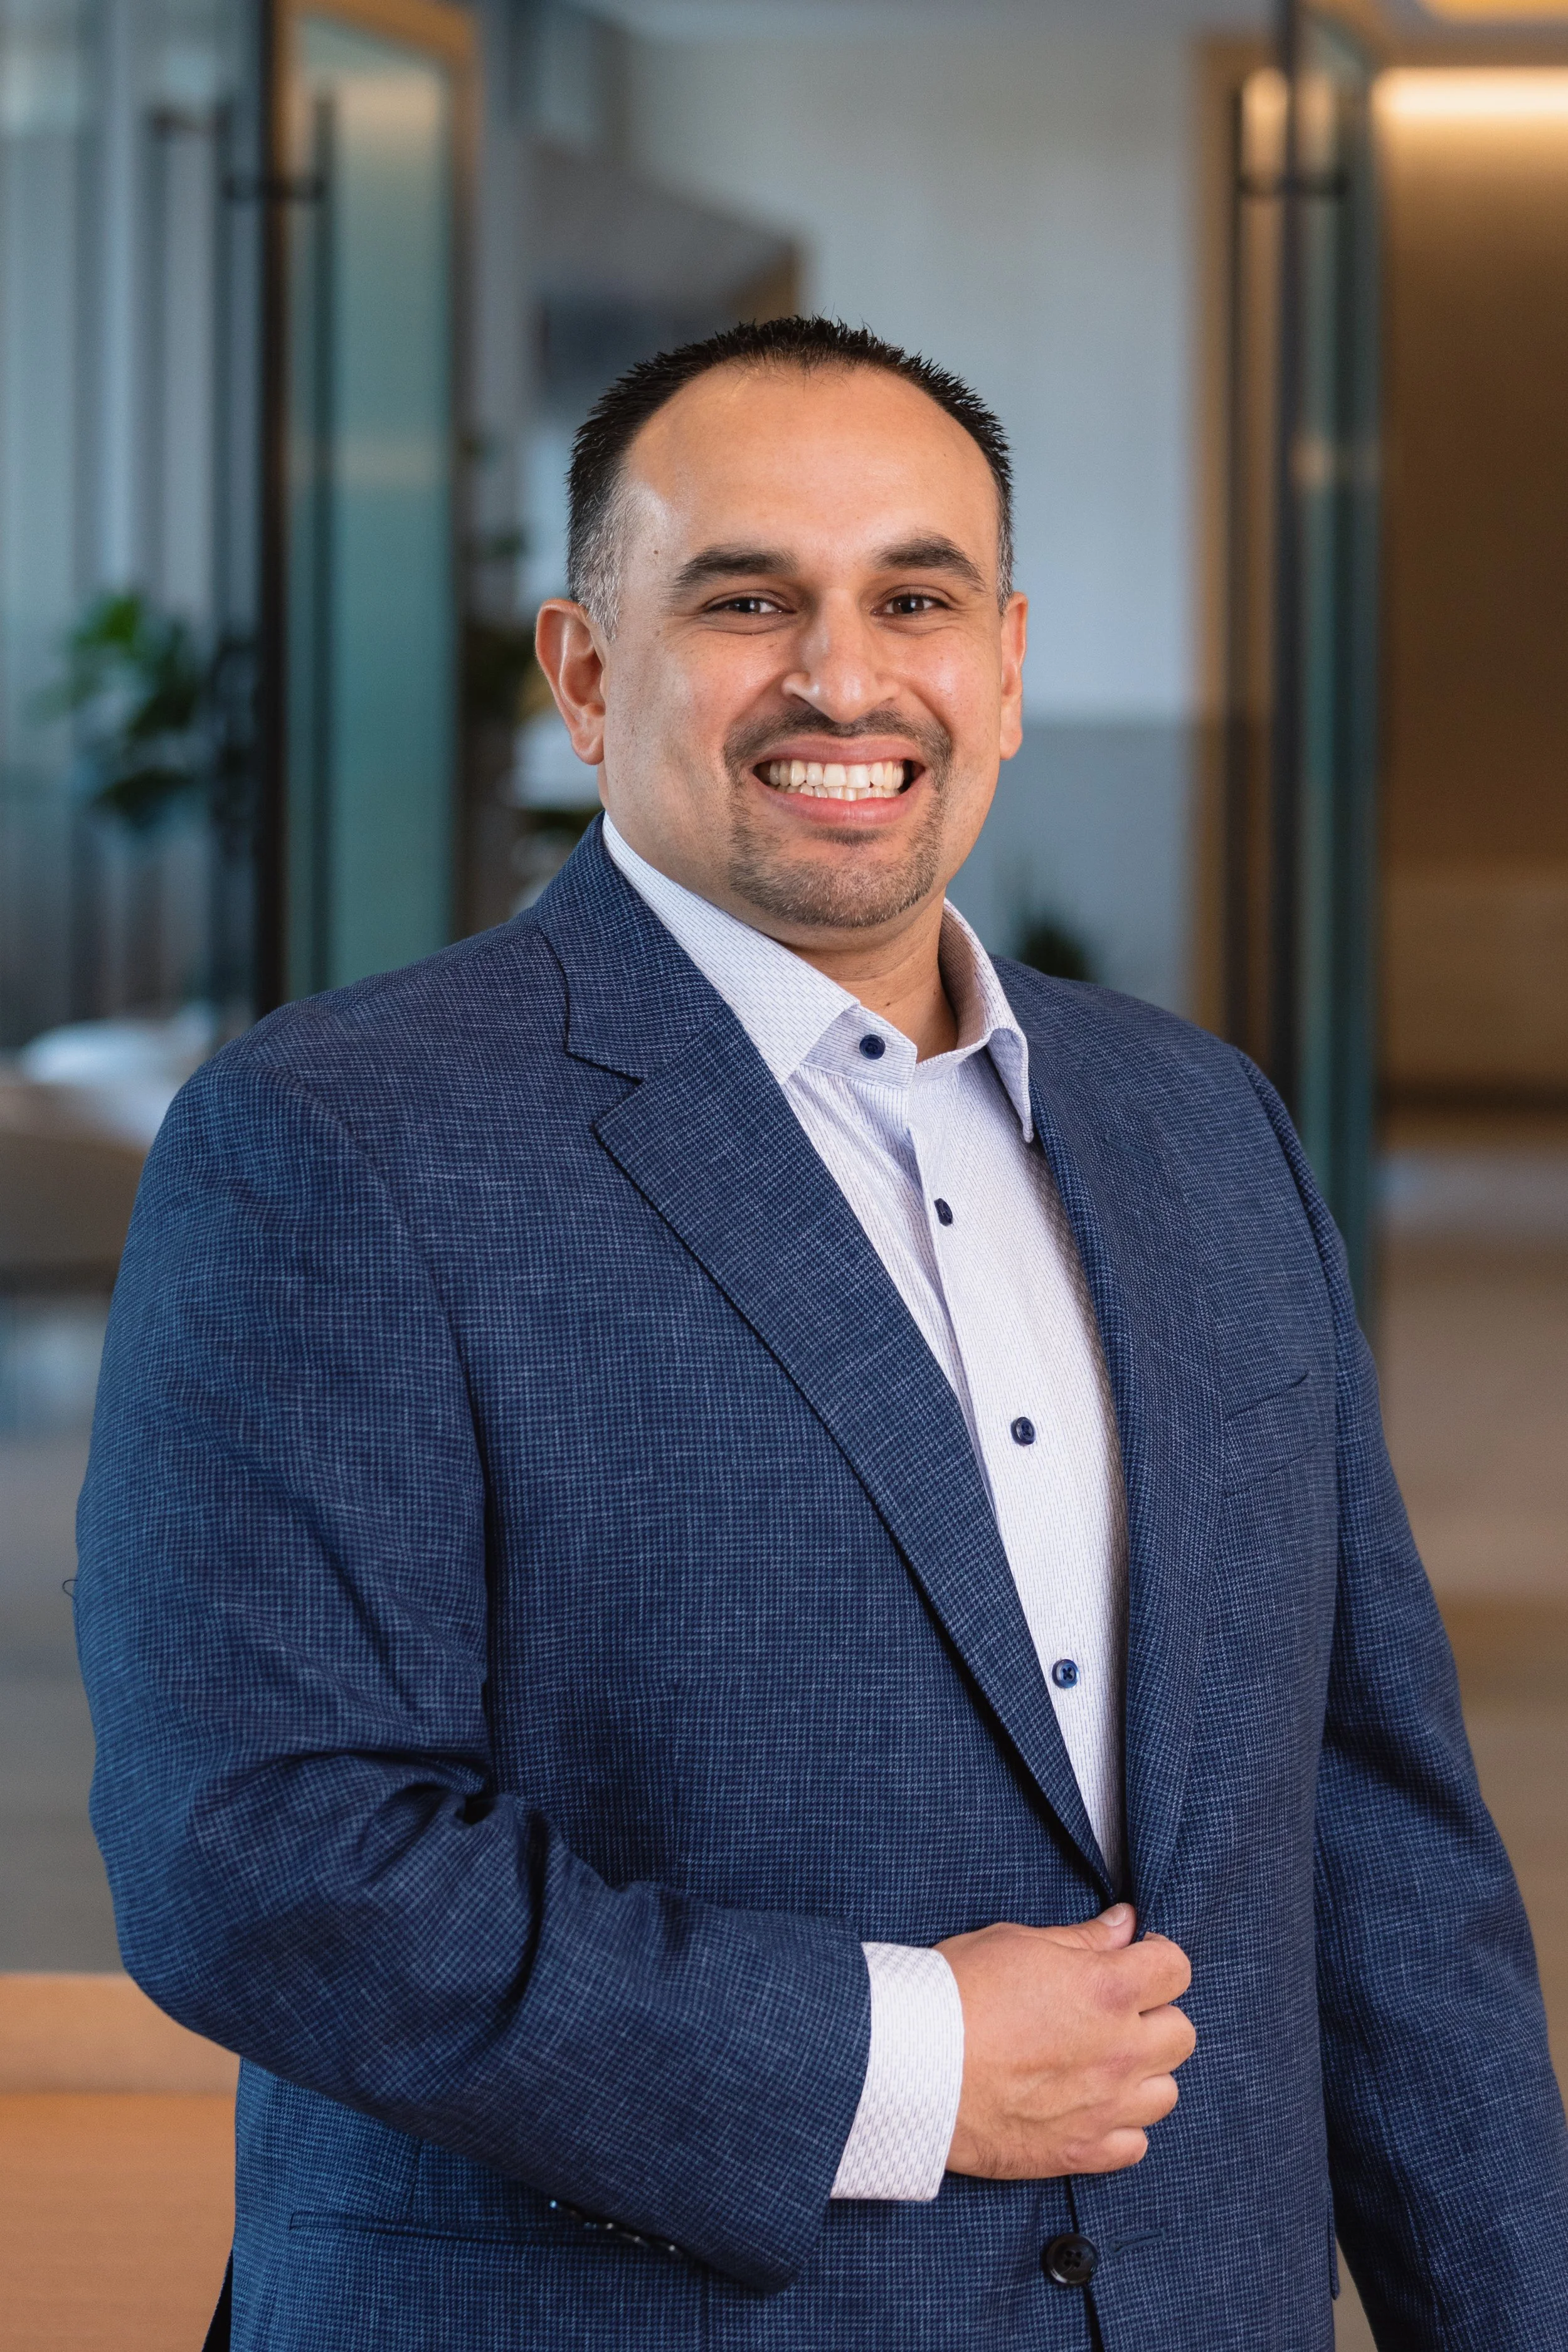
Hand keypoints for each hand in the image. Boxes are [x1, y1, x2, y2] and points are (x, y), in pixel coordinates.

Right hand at [937, 1904, 1194, 2178]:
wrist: (909, 2066)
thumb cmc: (954, 1994)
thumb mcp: (1016, 1943)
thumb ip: (1082, 1939)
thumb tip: (1123, 1926)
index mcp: (1106, 1990)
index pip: (1176, 1968)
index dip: (1157, 1958)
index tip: (1137, 1959)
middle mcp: (1119, 2050)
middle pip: (1182, 2032)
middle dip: (1155, 2015)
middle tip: (1117, 2010)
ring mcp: (1105, 2106)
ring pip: (1166, 2091)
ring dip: (1143, 2072)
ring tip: (1102, 2060)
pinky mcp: (1082, 2152)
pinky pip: (1135, 2144)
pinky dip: (1120, 2125)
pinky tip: (1089, 2104)